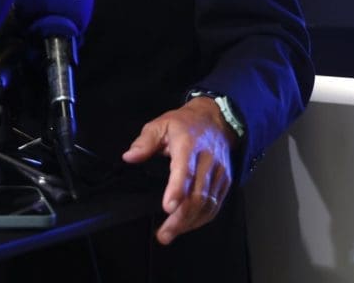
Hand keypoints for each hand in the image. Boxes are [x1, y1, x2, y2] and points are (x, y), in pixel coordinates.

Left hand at [122, 96, 235, 244]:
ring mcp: (219, 173)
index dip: (177, 191)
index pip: (185, 171)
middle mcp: (207, 161)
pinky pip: (215, 205)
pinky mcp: (225, 182)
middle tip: (164, 234)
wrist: (217, 120)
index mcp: (189, 146)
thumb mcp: (161, 124)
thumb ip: (144, 142)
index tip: (167, 208)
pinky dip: (202, 219)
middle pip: (197, 195)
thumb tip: (129, 157)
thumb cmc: (185, 124)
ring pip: (207, 204)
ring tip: (170, 234)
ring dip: (190, 222)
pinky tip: (187, 226)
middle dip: (180, 218)